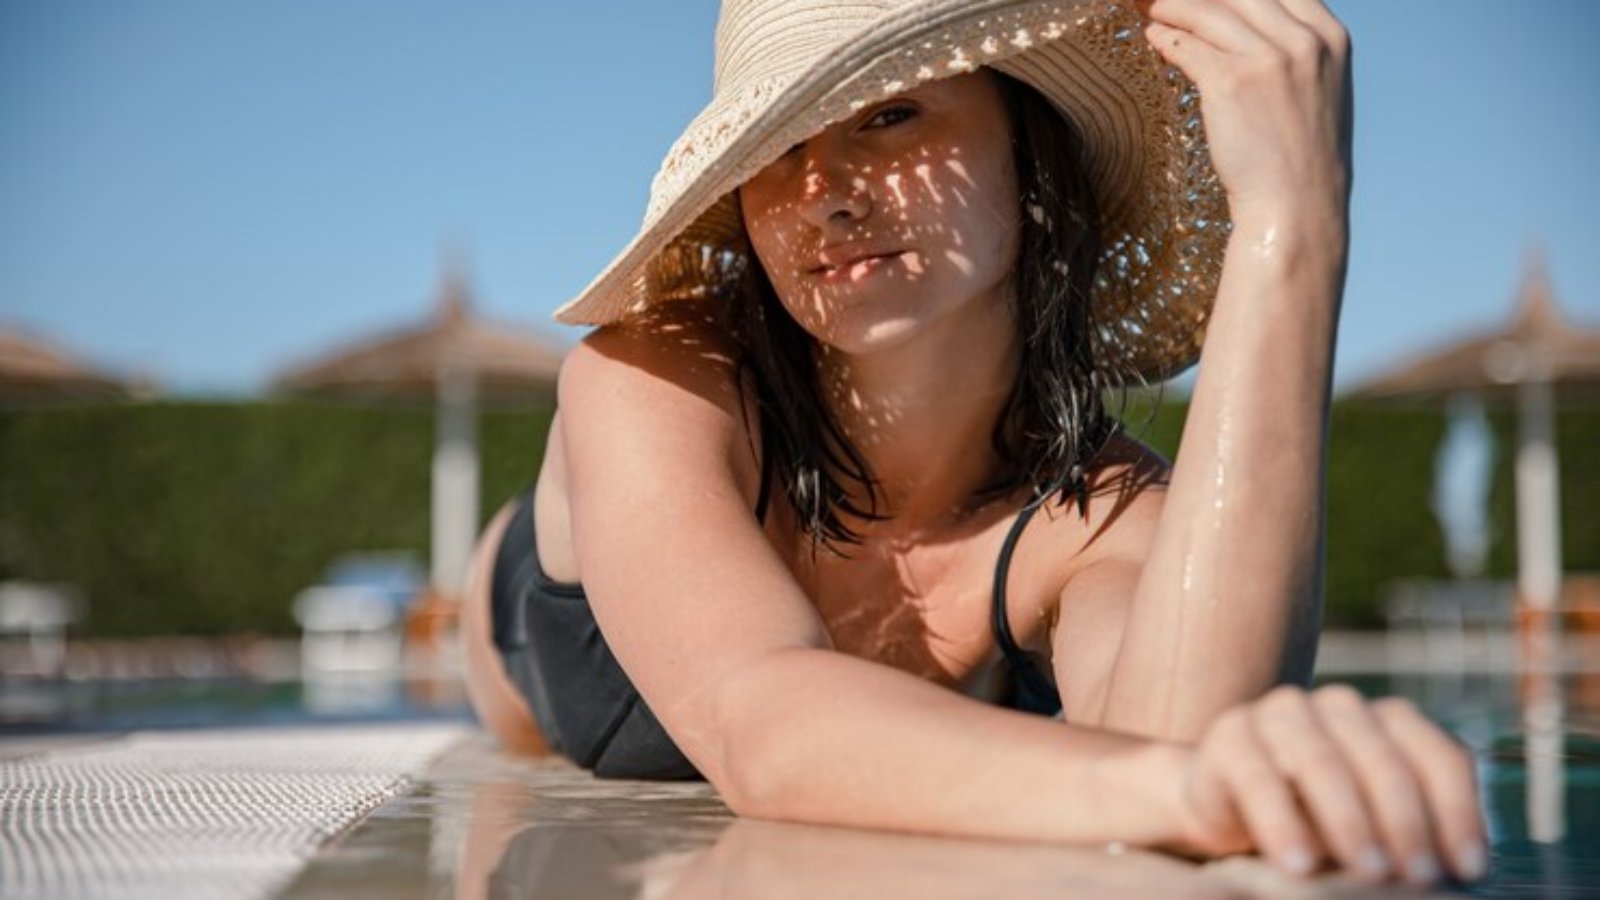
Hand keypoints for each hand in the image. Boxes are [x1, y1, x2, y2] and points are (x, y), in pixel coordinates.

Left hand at [1138, 0, 1352, 221]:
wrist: (1295, 207)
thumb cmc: (1300, 157)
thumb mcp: (1319, 90)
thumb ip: (1297, 50)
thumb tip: (1251, 27)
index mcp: (1331, 37)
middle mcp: (1303, 41)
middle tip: (1171, 0)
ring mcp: (1268, 59)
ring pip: (1208, 12)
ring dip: (1174, 7)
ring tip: (1154, 8)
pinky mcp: (1230, 83)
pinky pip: (1187, 46)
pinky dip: (1166, 38)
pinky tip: (1154, 37)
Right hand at [1160, 684, 1488, 886]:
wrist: (1228, 811)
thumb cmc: (1318, 825)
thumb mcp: (1375, 829)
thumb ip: (1411, 834)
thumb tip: (1462, 870)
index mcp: (1388, 722)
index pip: (1438, 758)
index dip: (1458, 814)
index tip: (1467, 870)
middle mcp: (1338, 707)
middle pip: (1383, 759)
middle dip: (1405, 823)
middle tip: (1418, 877)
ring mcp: (1280, 714)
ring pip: (1323, 760)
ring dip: (1350, 820)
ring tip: (1368, 871)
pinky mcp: (1230, 736)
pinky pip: (1257, 775)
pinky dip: (1280, 821)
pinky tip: (1299, 863)